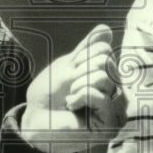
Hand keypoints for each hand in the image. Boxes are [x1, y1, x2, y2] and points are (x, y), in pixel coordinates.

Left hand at [21, 24, 126, 152]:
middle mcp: (117, 91)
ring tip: (71, 99)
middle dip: (80, 71)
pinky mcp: (110, 123)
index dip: (80, 57)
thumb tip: (106, 29)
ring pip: (104, 76)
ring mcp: (116, 108)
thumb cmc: (49, 95)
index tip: (71, 73)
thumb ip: (87, 48)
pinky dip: (79, 97)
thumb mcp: (68, 65)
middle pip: (106, 60)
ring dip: (78, 85)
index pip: (104, 48)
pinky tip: (73, 107)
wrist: (35, 120)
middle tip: (70, 88)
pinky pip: (98, 94)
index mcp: (108, 75)